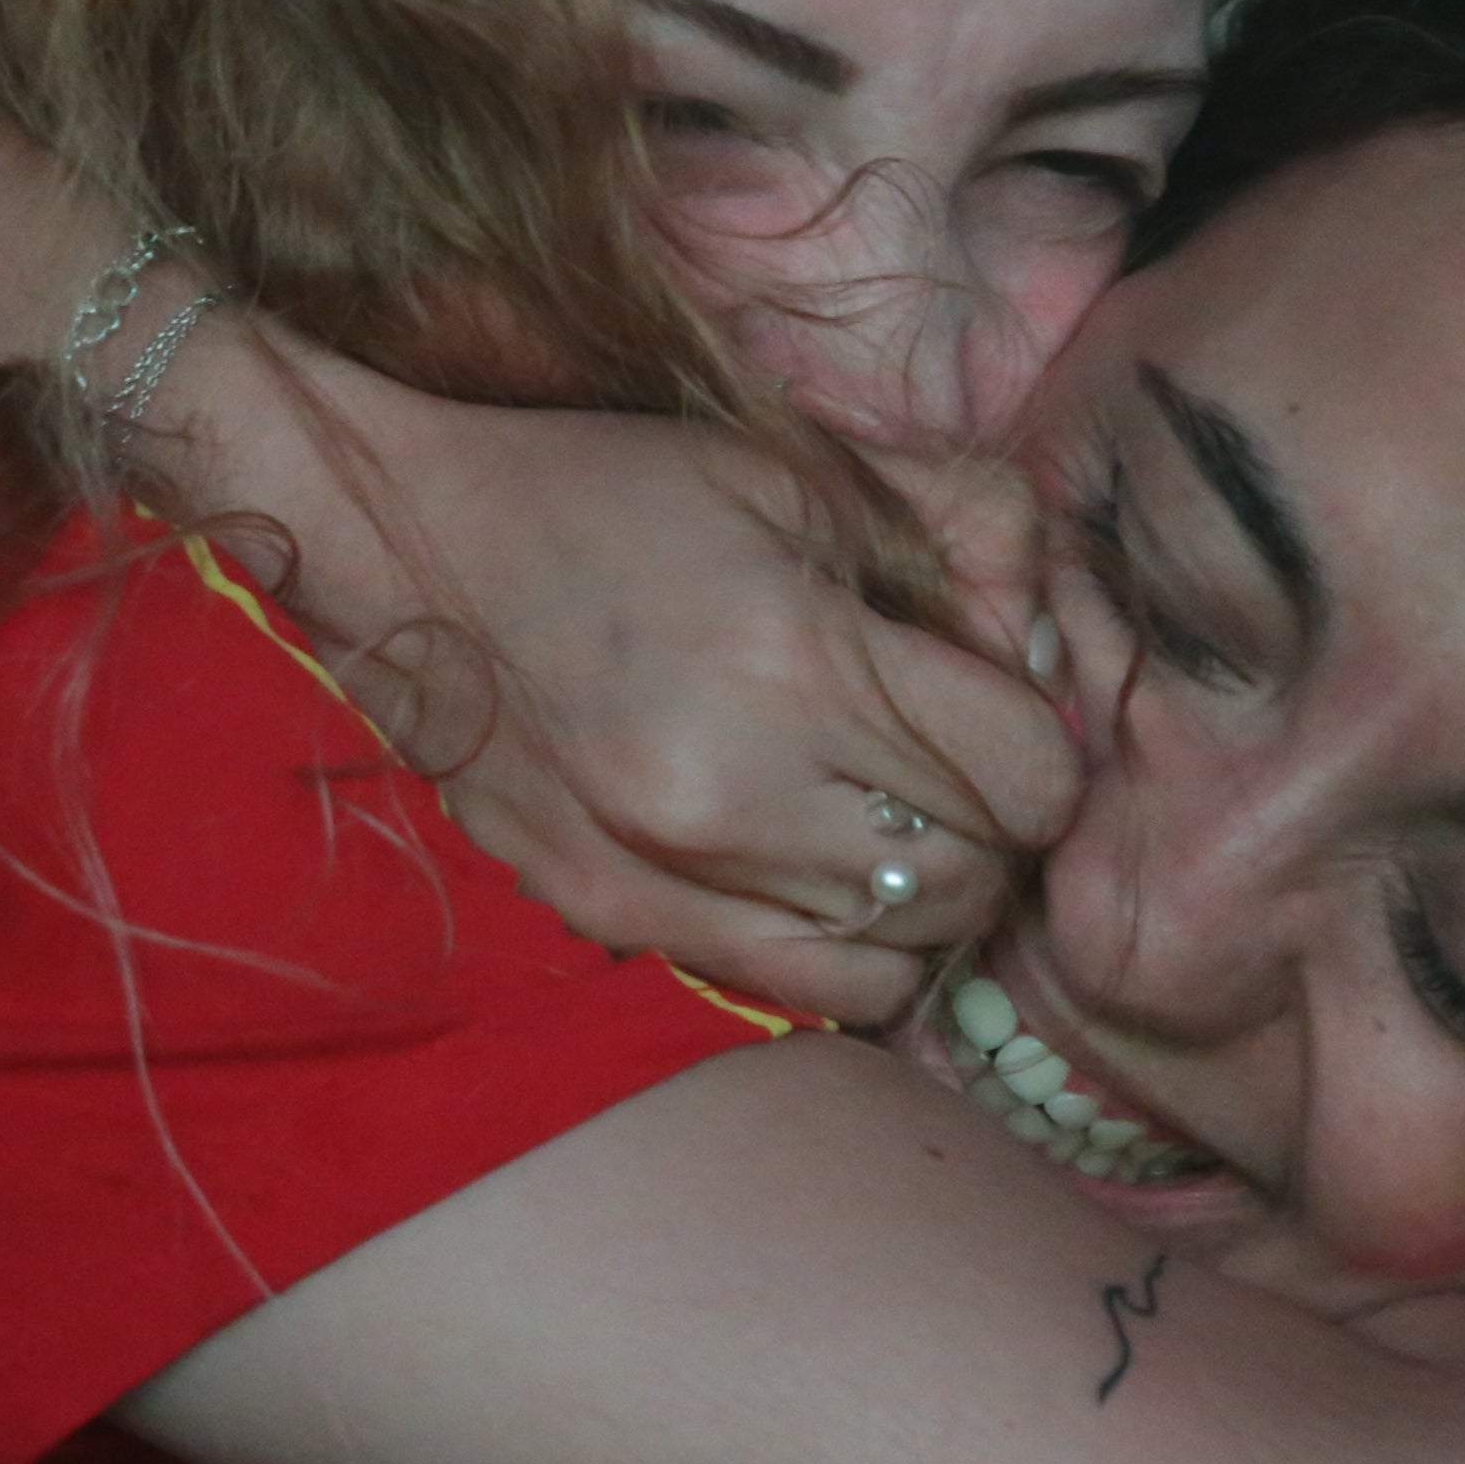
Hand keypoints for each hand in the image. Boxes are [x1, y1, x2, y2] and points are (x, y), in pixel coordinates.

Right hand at [242, 358, 1083, 1033]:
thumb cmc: (617, 491)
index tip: (1008, 715)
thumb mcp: (804, 469)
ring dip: (925, 894)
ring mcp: (670, 872)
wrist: (406, 544)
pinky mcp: (617, 919)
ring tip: (888, 822)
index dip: (1046, 750)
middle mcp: (736, 786)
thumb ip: (965, 533)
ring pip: (902, 950)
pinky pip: (810, 994)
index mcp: (797, 652)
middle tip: (955, 770)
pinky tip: (826, 883)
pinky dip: (854, 956)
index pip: (1029, 774)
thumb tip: (1057, 651)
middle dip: (994, 827)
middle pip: (975, 874)